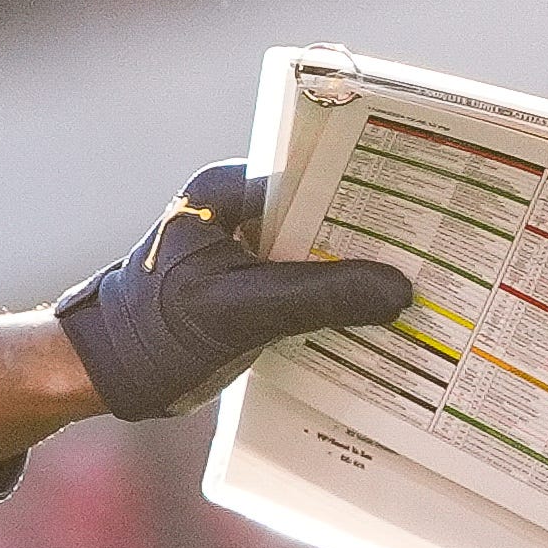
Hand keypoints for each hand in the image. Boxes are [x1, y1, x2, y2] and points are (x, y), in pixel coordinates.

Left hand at [52, 162, 411, 420]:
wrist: (102, 376)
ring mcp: (247, 249)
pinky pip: (308, 284)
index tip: (428, 203)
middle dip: (377, 233)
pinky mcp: (252, 288)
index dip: (372, 188)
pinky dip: (338, 301)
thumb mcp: (237, 313)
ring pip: (320, 250)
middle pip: (325, 211)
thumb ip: (316, 297)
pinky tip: (383, 319)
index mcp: (227, 190)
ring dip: (361, 271)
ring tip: (428, 282)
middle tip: (444, 247)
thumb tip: (398, 290)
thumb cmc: (150, 334)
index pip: (316, 171)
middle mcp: (240, 209)